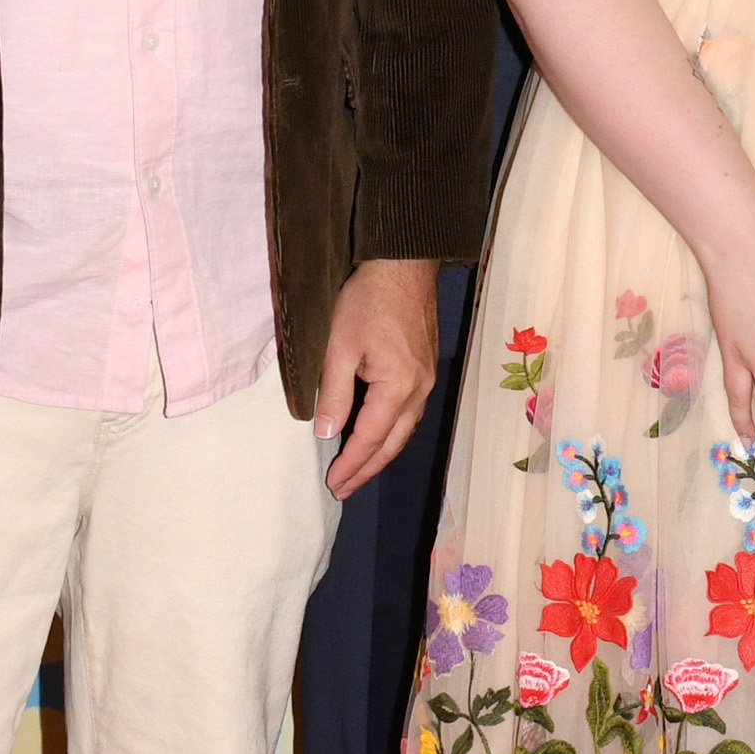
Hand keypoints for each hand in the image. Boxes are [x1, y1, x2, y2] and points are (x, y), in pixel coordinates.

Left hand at [315, 256, 443, 497]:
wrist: (404, 263)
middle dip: (367, 469)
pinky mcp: (427, 368)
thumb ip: (335, 393)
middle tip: (344, 489)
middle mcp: (419, 390)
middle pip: (393, 443)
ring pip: (405, 430)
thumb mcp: (340, 345)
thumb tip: (326, 433)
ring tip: (360, 470)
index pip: (370, 439)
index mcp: (398, 387)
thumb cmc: (367, 300)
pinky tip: (381, 435)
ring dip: (381, 454)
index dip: (351, 464)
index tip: (333, 485)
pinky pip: (411, 414)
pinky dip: (393, 433)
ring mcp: (427, 380)